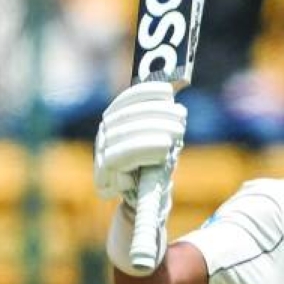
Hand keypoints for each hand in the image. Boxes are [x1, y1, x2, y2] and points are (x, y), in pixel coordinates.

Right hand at [93, 80, 186, 200]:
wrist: (145, 200)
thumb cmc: (154, 164)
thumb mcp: (161, 136)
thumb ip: (163, 114)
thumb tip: (177, 83)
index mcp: (114, 120)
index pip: (126, 100)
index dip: (146, 93)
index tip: (169, 91)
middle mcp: (104, 134)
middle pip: (126, 117)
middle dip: (157, 112)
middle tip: (182, 114)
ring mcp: (101, 154)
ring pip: (124, 136)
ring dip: (154, 130)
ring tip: (178, 131)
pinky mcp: (103, 175)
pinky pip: (122, 159)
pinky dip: (144, 151)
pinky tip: (163, 151)